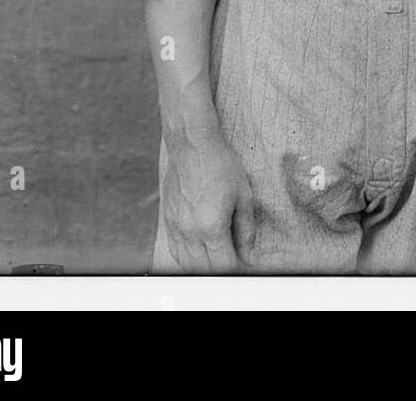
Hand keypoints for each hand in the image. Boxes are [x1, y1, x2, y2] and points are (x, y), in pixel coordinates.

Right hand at [160, 131, 254, 273]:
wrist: (192, 143)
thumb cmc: (220, 164)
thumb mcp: (244, 195)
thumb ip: (246, 229)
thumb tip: (248, 252)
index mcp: (211, 227)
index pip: (224, 267)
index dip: (237, 270)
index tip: (245, 266)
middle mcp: (190, 231)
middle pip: (204, 271)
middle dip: (221, 272)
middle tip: (234, 263)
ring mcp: (175, 227)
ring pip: (187, 265)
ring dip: (203, 268)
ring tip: (217, 260)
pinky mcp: (167, 220)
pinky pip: (175, 251)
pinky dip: (187, 259)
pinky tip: (198, 253)